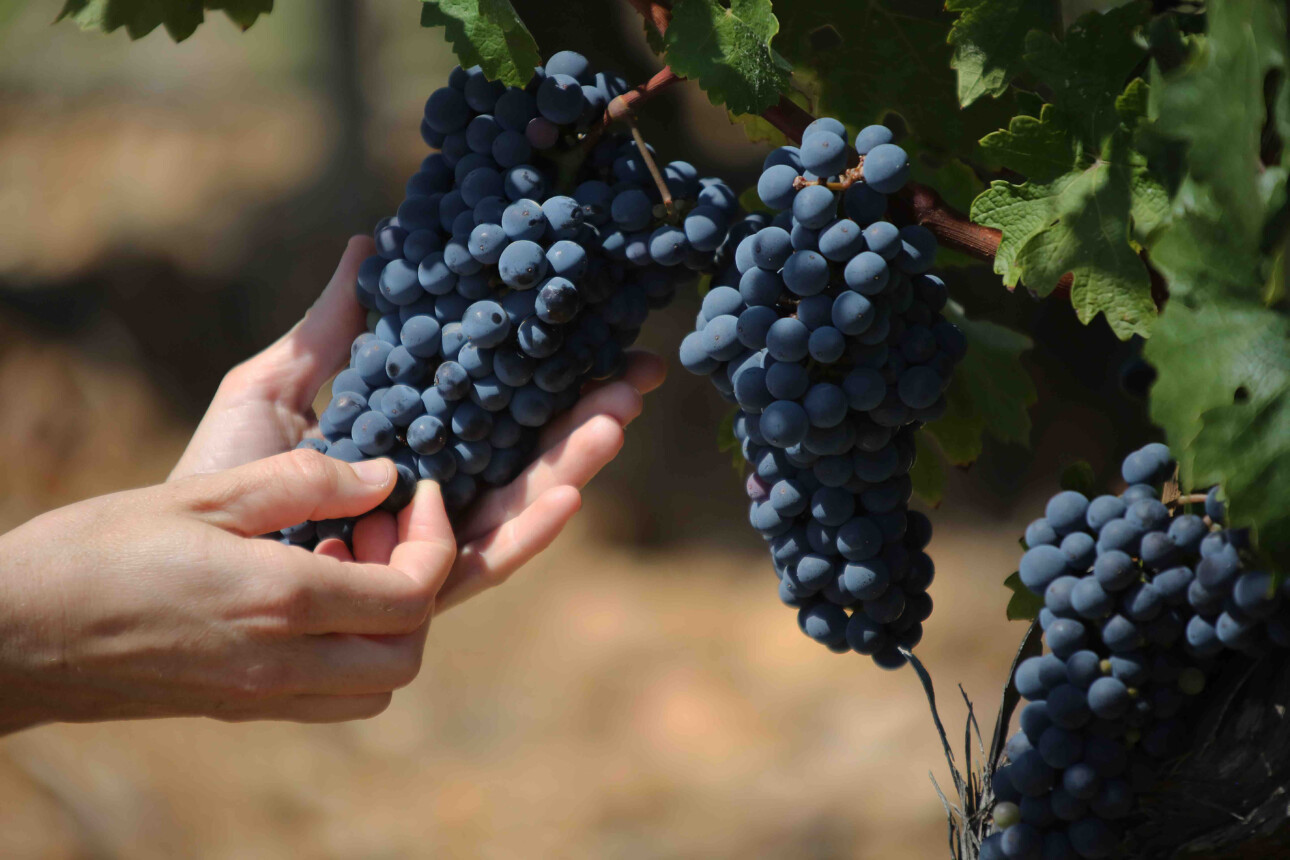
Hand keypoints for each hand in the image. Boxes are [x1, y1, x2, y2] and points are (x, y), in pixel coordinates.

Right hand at [0, 450, 453, 734]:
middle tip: (385, 526)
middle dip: (421, 586)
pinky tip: (310, 593)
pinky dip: (350, 653)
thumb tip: (386, 476)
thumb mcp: (205, 494)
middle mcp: (282, 664)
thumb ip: (305, 481)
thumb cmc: (97, 550)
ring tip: (347, 557)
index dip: (434, 541)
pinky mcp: (238, 707)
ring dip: (389, 625)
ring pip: (376, 685)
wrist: (12, 635)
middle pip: (408, 651)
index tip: (417, 492)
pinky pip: (330, 697)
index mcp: (280, 602)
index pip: (413, 595)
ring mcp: (259, 696)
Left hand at [172, 236, 665, 610]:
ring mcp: (429, 545)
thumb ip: (333, 328)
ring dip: (572, 466)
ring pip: (519, 505)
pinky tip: (567, 495)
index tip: (606, 338)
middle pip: (526, 455)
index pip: (499, 407)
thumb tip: (369, 243)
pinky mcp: (416, 590)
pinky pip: (481, 563)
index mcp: (414, 446)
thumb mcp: (278, 383)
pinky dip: (526, 532)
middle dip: (585, 418)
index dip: (552, 375)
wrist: (185, 553)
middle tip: (637, 377)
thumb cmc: (223, 473)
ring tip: (615, 422)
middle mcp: (434, 497)